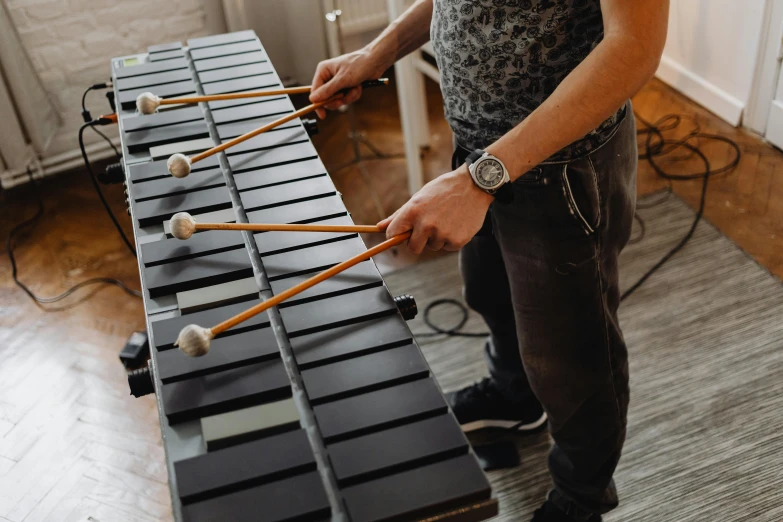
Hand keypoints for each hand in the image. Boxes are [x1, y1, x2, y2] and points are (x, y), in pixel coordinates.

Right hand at [309, 49, 387, 118]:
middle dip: (337, 100)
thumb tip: (313, 99)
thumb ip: (327, 90)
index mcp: (323, 71)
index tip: (322, 115)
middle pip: (326, 98)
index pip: (315, 90)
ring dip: (348, 97)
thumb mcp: (342, 79)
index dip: (318, 103)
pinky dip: (353, 95)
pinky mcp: (346, 86)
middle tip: (342, 100)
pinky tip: (359, 87)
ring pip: (338, 99)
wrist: (375, 62)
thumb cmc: (359, 65)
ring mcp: (338, 82)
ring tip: (355, 88)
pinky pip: (346, 98)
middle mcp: (329, 77)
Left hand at [378, 166, 493, 253]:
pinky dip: (451, 239)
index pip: (393, 234)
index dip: (396, 235)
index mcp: (413, 211)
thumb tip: (380, 226)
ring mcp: (442, 234)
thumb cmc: (444, 190)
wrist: (473, 185)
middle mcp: (426, 224)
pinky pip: (447, 247)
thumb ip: (399, 215)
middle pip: (413, 248)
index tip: (401, 234)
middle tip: (429, 227)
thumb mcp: (419, 197)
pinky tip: (456, 223)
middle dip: (418, 241)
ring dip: (437, 238)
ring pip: (432, 246)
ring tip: (447, 219)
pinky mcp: (456, 241)